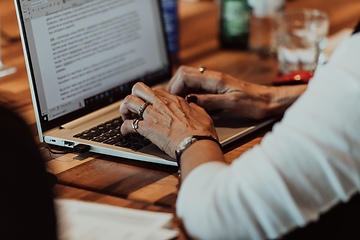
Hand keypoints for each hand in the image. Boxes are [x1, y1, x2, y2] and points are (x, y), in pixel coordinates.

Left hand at [120, 82, 217, 157]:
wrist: (196, 144)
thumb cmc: (201, 133)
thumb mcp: (202, 115)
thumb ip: (195, 108)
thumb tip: (192, 106)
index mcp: (174, 100)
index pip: (157, 91)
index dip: (151, 97)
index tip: (150, 104)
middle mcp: (161, 104)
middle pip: (139, 88)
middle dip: (133, 95)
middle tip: (133, 106)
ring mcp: (152, 115)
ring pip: (129, 101)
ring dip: (124, 109)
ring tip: (126, 117)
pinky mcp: (146, 128)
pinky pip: (128, 125)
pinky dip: (124, 129)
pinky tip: (126, 133)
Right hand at [167, 66, 306, 118]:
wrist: (270, 101)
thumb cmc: (254, 103)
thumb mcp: (231, 104)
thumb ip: (209, 101)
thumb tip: (190, 99)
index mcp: (215, 79)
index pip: (185, 75)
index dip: (174, 86)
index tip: (171, 100)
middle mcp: (213, 77)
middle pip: (184, 74)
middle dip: (174, 86)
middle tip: (170, 101)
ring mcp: (215, 82)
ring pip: (190, 80)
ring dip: (181, 90)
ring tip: (177, 104)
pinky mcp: (217, 88)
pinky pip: (198, 87)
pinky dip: (190, 94)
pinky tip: (190, 104)